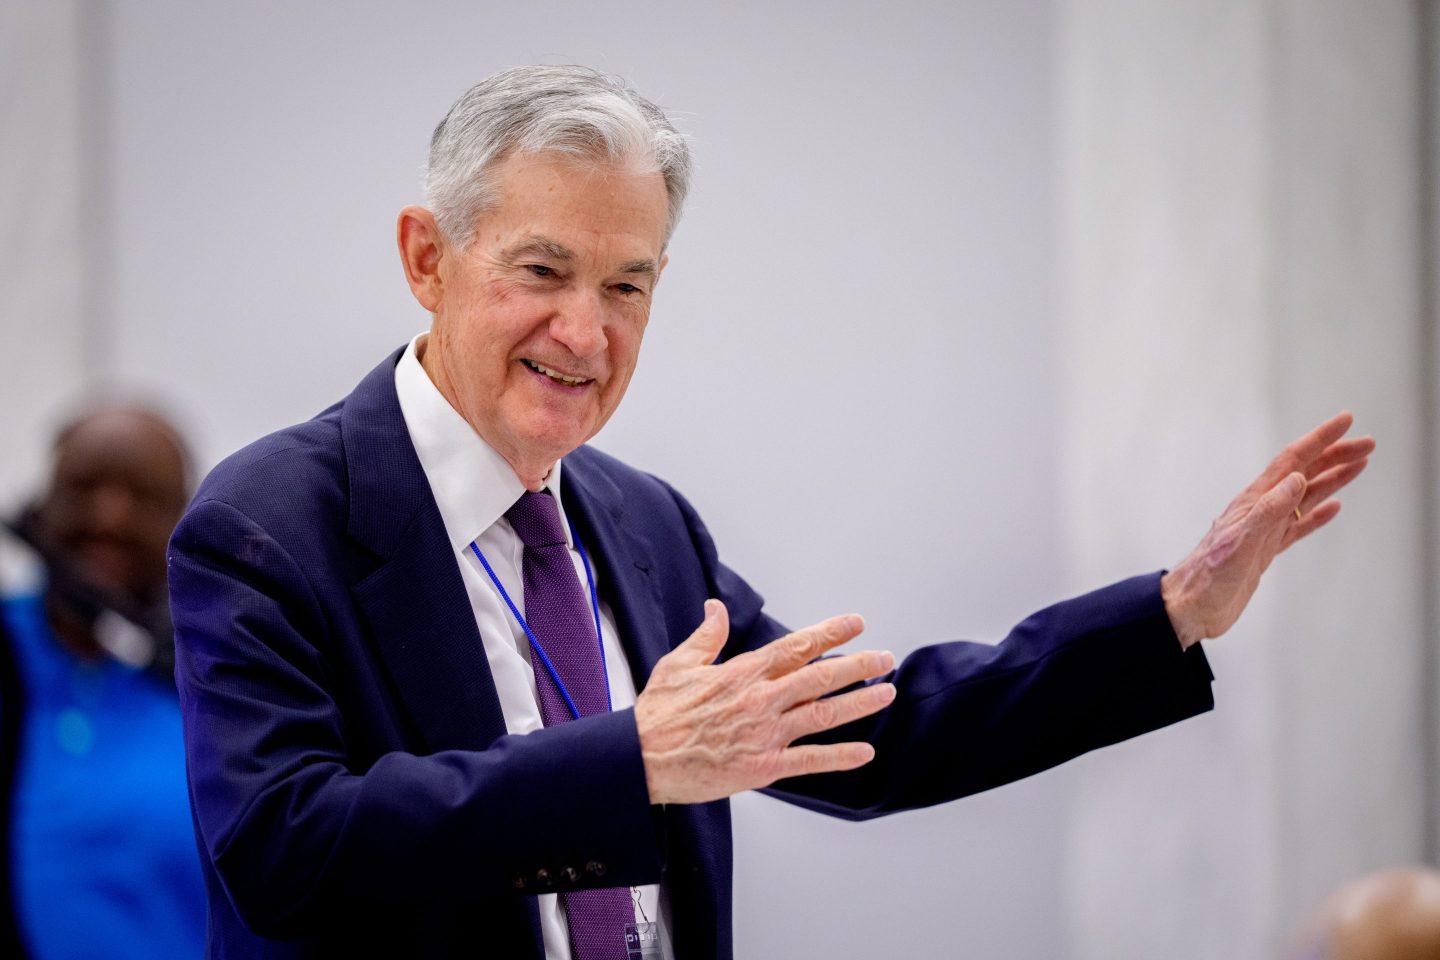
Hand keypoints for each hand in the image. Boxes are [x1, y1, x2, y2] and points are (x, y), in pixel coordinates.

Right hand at [634, 600, 896, 804]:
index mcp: (743, 671)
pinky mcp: (762, 767)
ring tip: (887, 693)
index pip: (796, 646)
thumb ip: (707, 636)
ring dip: (860, 703)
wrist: (640, 758)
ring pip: (823, 715)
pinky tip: (865, 752)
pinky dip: (839, 757)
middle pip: (820, 677)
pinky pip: (809, 761)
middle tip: (884, 658)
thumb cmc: (657, 713)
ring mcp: (764, 733)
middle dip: (858, 665)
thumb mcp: (679, 663)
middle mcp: (760, 698)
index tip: (856, 623)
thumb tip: (716, 607)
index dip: (830, 633)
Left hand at [1161, 411, 1373, 647]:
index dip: (1320, 439)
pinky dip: (1317, 514)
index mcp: (1255, 501)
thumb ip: (1268, 512)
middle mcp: (1261, 509)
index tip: (1346, 421)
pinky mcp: (1266, 549)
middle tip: (1368, 443)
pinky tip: (1332, 507)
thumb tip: (1296, 479)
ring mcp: (1265, 529)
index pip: (1292, 461)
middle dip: (1335, 455)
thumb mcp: (1241, 542)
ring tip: (1359, 465)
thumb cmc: (1208, 577)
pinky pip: (1298, 525)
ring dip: (1333, 479)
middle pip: (1304, 473)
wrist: (1192, 607)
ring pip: (1305, 496)